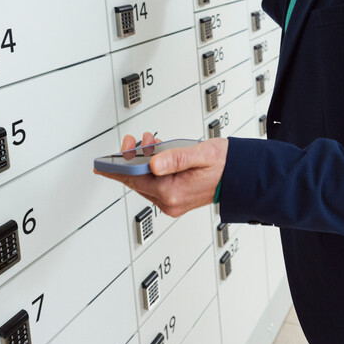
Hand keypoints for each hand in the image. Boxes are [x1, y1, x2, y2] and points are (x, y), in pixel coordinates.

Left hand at [94, 132, 228, 216]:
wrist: (242, 176)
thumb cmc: (225, 164)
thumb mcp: (201, 153)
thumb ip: (175, 158)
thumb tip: (152, 162)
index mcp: (173, 192)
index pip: (135, 179)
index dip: (117, 169)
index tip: (101, 165)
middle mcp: (170, 201)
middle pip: (137, 180)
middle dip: (131, 160)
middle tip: (132, 142)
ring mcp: (172, 202)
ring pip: (145, 181)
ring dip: (142, 162)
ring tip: (150, 143)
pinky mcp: (175, 198)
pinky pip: (155, 183)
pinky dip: (151, 168)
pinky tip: (156, 154)